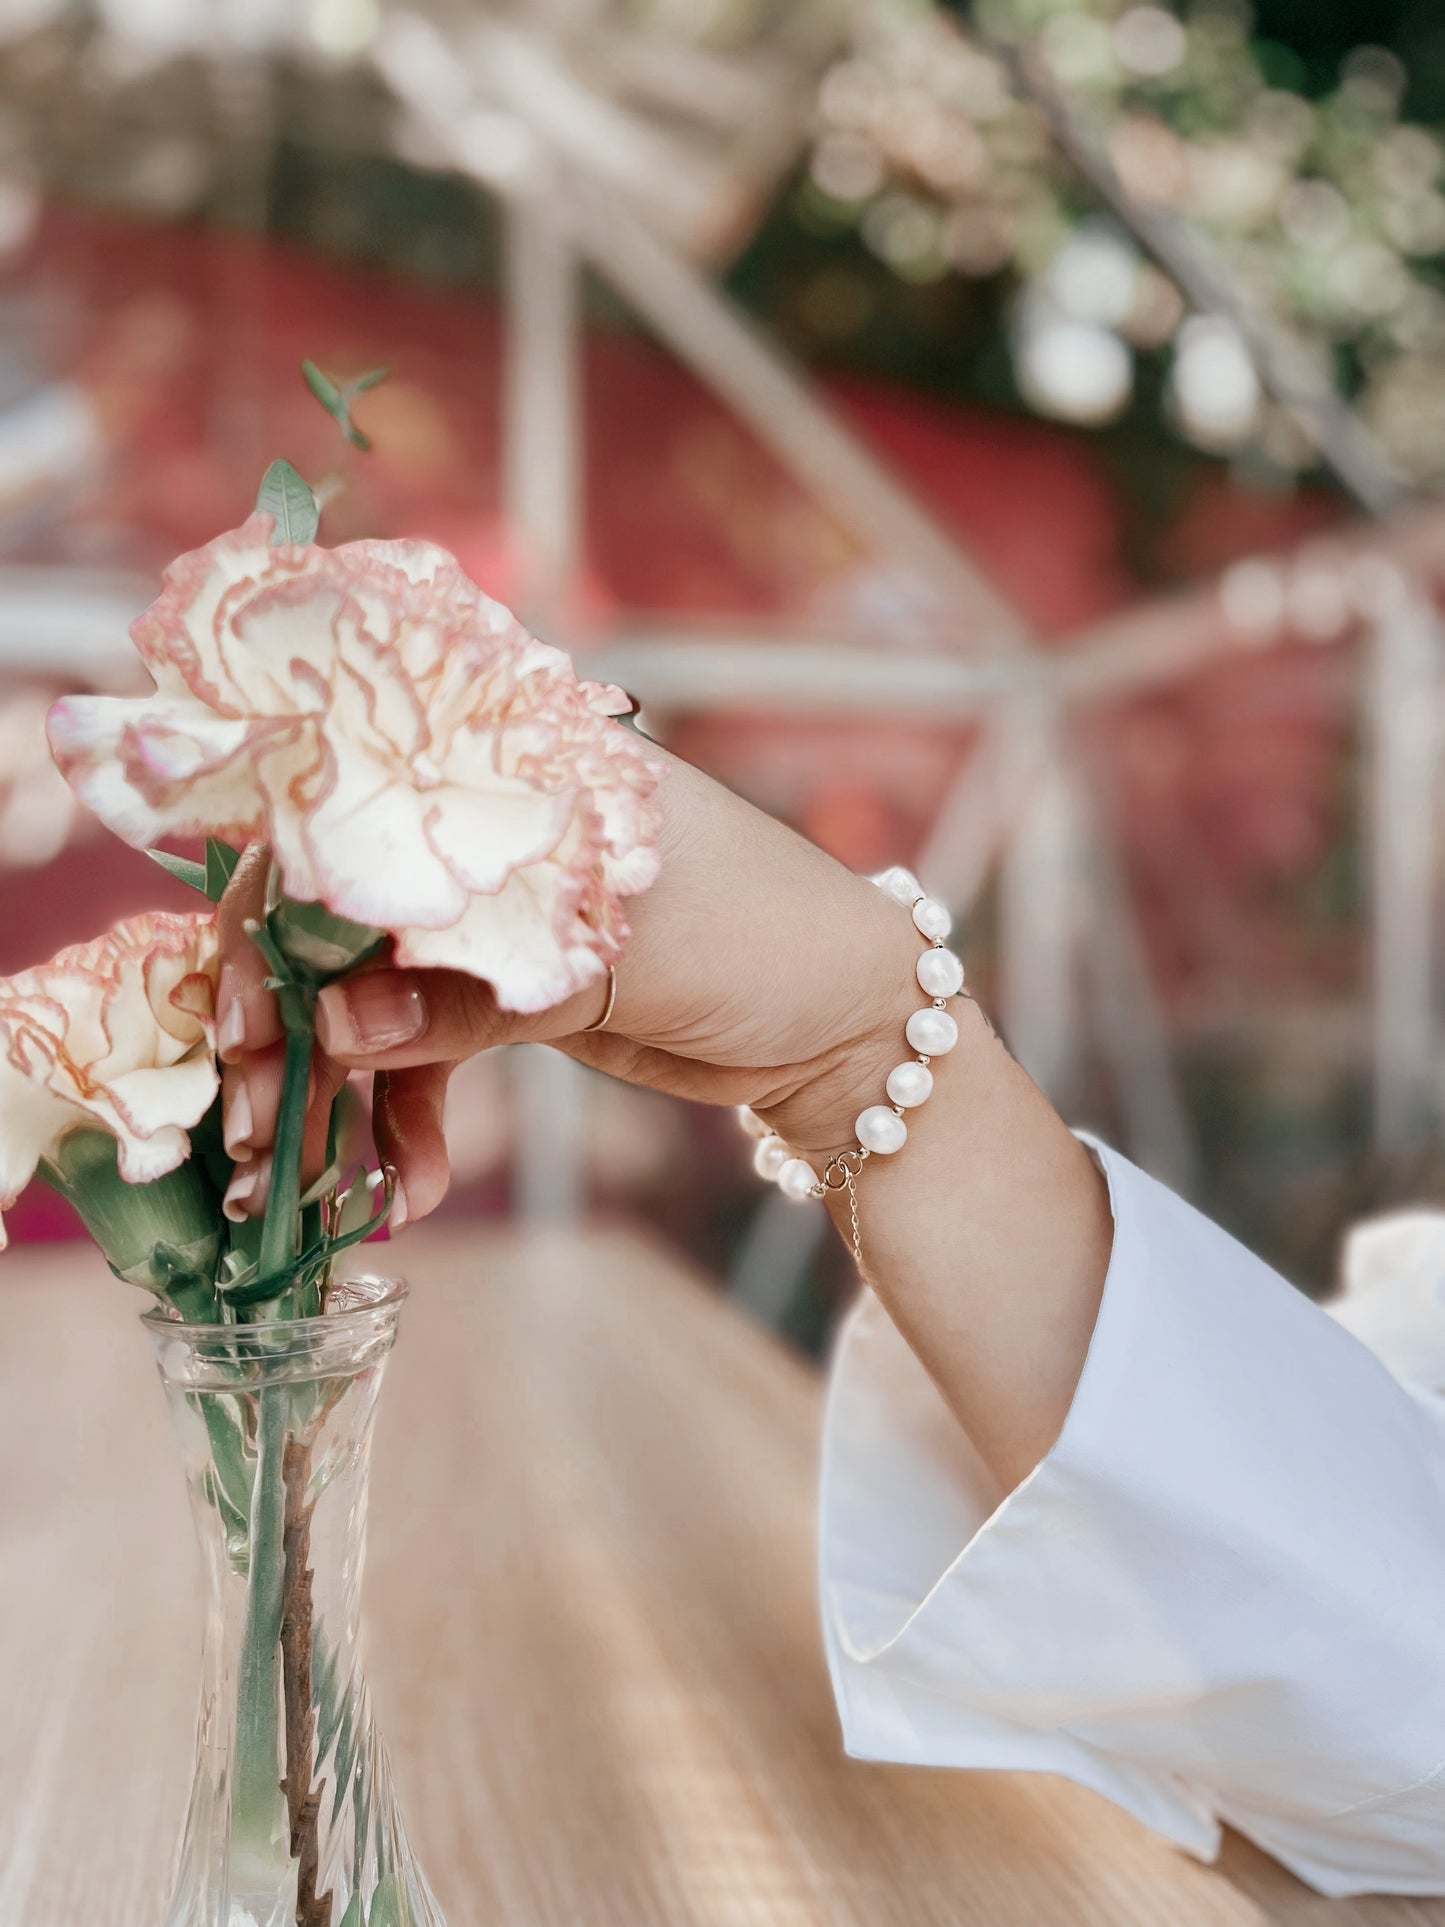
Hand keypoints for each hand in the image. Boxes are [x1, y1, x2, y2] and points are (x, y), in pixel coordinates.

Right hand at [216, 749, 924, 1225]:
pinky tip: (410, 1188)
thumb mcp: (625, 959)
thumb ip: (479, 992)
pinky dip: (403, 1118)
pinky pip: (419, 1050)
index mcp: (510, 770)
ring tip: (319, 1185)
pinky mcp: (504, 990)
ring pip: (368, 994)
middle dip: (290, 1026)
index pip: (348, 815)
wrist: (845, 1021)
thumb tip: (337, 1024)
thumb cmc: (762, 937)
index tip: (250, 1016)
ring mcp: (489, 916)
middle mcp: (482, 829)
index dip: (276, 912)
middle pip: (338, 916)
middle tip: (266, 1129)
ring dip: (336, 1093)